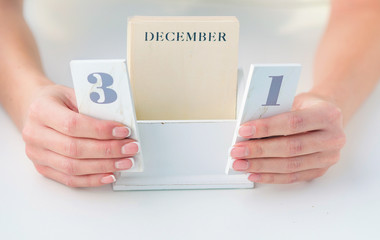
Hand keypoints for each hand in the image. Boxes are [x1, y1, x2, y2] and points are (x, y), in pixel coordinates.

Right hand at [22, 84, 138, 186]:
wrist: (35, 110)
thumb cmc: (57, 101)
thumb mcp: (74, 94)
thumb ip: (94, 107)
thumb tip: (121, 125)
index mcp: (41, 111)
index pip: (73, 125)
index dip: (100, 130)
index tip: (123, 131)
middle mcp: (35, 134)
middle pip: (74, 149)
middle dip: (108, 150)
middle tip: (130, 148)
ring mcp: (37, 154)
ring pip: (73, 167)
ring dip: (104, 166)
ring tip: (125, 162)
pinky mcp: (43, 168)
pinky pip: (70, 179)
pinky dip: (93, 179)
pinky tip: (110, 174)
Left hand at [230, 92, 345, 183]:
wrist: (327, 116)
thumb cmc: (307, 107)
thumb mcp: (294, 101)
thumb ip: (276, 113)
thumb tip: (248, 129)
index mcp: (327, 115)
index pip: (293, 123)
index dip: (266, 128)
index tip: (244, 130)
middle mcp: (332, 138)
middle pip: (291, 147)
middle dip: (259, 150)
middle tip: (237, 151)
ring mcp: (328, 157)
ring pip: (290, 165)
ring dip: (261, 166)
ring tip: (241, 164)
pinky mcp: (320, 170)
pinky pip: (292, 177)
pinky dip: (270, 176)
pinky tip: (254, 173)